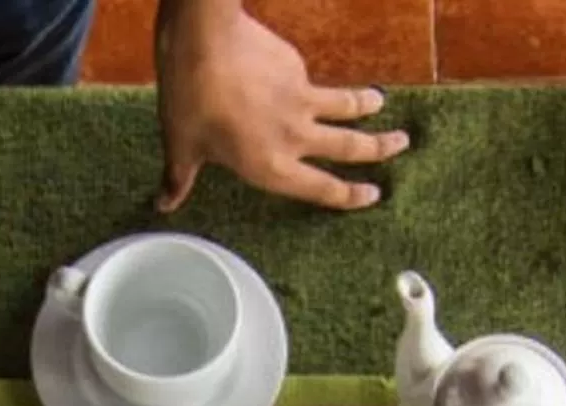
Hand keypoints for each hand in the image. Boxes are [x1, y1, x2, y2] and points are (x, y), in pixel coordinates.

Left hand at [153, 0, 406, 212]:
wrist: (204, 41)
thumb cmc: (189, 99)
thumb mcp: (180, 145)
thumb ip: (179, 178)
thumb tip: (164, 204)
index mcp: (269, 166)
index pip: (320, 188)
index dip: (349, 195)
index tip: (372, 195)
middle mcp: (295, 138)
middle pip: (350, 147)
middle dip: (379, 149)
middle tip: (401, 145)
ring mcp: (302, 100)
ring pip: (346, 106)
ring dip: (367, 106)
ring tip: (382, 103)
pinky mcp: (297, 69)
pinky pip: (311, 81)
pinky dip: (313, 83)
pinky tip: (300, 77)